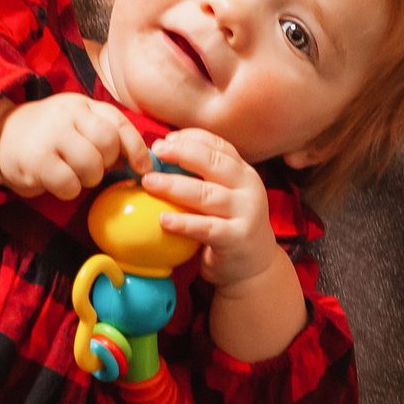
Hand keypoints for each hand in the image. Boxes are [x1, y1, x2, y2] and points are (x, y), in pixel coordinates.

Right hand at [0, 94, 151, 198]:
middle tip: (92, 167)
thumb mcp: (77, 124)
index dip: (137, 149)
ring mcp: (51, 136)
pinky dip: (69, 190)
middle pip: (108, 144)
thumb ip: (107, 135)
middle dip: (106, 163)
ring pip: (91, 165)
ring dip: (87, 179)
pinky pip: (69, 184)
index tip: (141, 168)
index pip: (119, 123)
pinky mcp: (36, 160)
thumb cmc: (49, 135)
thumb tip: (140, 161)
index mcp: (82, 105)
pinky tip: (58, 182)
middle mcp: (67, 115)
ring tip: (73, 174)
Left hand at [144, 129, 284, 288]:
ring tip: (149, 182)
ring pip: (206, 194)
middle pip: (213, 164)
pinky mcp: (237, 238)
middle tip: (155, 152)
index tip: (165, 139)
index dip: (191, 139)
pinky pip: (206, 228)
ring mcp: (245, 213)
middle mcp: (249, 188)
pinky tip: (163, 219)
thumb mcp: (224, 194)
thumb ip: (203, 176)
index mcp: (244, 172)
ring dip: (175, 186)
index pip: (219, 146)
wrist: (255, 265)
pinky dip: (183, 223)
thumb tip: (164, 151)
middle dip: (182, 154)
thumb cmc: (229, 225)